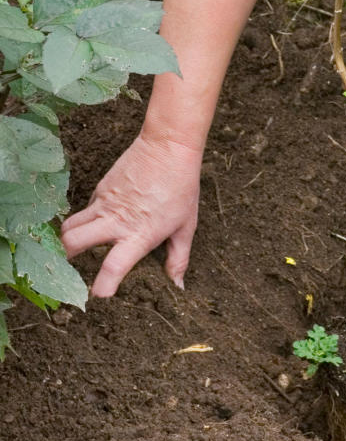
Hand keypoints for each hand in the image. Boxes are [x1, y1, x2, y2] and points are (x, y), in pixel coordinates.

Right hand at [60, 132, 202, 296]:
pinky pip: (84, 209)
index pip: (113, 266)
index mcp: (140, 234)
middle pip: (72, 243)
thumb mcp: (186, 225)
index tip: (99, 295)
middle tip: (67, 271)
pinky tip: (96, 223)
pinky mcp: (101, 188)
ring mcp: (105, 203)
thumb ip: (178, 258)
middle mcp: (116, 221)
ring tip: (71, 251)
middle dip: (63, 260)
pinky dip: (85, 220)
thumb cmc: (182, 186)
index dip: (102, 286)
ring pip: (69, 226)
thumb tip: (177, 286)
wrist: (169, 146)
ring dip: (66, 240)